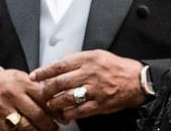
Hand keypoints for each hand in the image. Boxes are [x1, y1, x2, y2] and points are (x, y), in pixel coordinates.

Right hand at [0, 68, 57, 130]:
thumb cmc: (5, 82)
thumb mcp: (21, 77)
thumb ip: (37, 87)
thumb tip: (57, 99)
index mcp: (22, 82)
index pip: (44, 98)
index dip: (56, 109)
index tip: (62, 116)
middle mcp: (13, 95)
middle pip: (38, 114)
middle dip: (50, 125)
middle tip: (55, 127)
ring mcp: (4, 109)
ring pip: (27, 127)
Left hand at [29, 50, 145, 122]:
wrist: (136, 80)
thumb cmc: (115, 67)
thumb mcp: (96, 55)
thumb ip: (77, 59)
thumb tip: (57, 65)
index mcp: (87, 60)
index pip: (59, 65)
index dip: (44, 72)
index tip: (34, 76)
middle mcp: (90, 74)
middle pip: (60, 82)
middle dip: (47, 89)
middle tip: (42, 93)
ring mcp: (94, 90)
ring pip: (67, 97)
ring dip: (55, 103)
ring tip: (51, 104)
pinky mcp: (100, 104)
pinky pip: (79, 111)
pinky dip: (69, 114)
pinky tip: (64, 115)